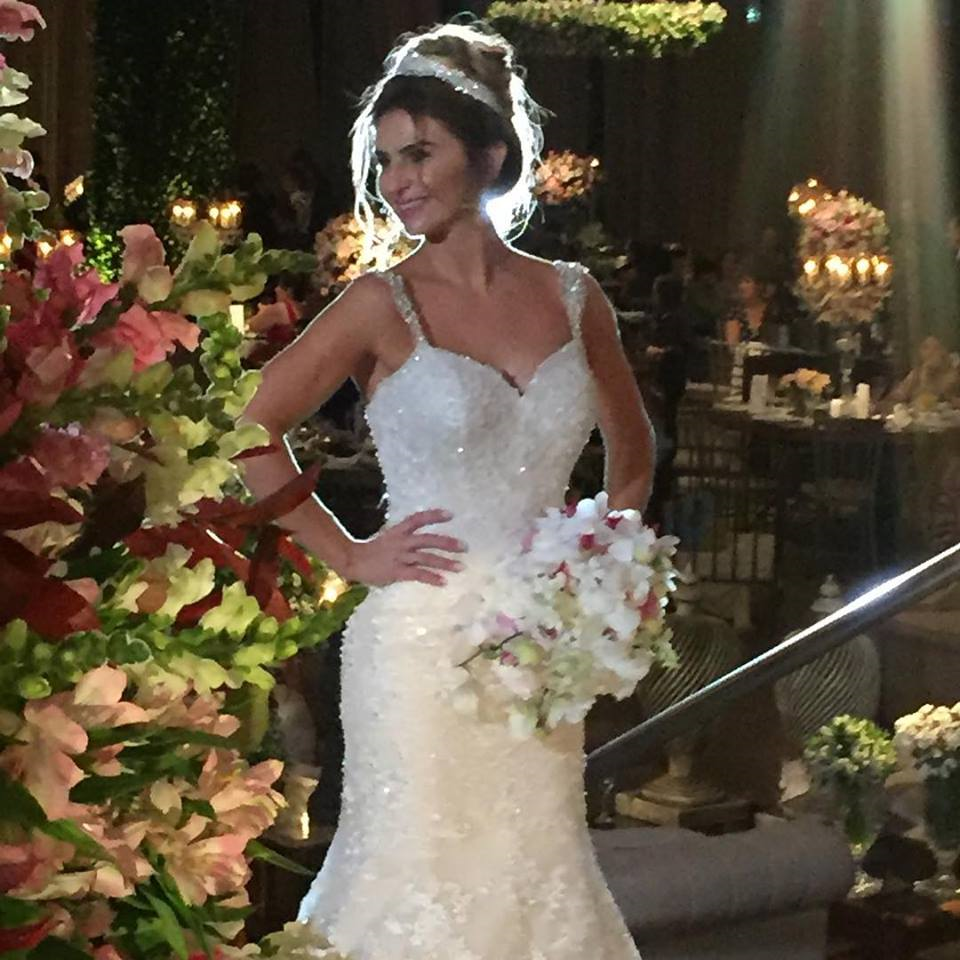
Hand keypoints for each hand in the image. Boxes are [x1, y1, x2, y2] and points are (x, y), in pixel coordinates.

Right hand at [343, 509, 465, 586]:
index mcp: (398, 531)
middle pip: (427, 539)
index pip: (418, 519)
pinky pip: (417, 574)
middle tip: (465, 547)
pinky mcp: (396, 572)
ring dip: (445, 563)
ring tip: (461, 567)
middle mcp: (401, 542)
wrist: (352, 561)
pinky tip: (444, 582)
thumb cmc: (372, 551)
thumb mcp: (389, 539)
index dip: (434, 515)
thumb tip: (422, 541)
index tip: (451, 514)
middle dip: (447, 543)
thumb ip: (405, 539)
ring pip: (426, 558)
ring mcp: (399, 557)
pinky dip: (431, 578)